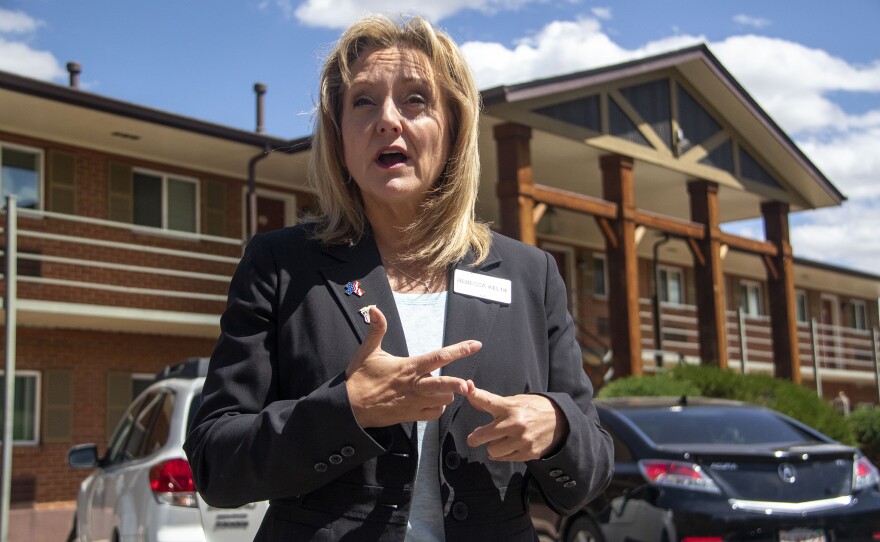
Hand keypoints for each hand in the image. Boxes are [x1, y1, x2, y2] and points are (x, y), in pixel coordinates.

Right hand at [345, 306, 480, 427]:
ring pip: (442, 400)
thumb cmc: (360, 378)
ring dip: (447, 393)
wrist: (350, 407)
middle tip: (468, 384)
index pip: (438, 357)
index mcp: (409, 367)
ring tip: (442, 387)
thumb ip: (377, 329)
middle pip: (444, 385)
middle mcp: (415, 385)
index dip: (459, 350)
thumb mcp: (368, 351)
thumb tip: (374, 309)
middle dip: (458, 384)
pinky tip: (434, 401)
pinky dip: (438, 407)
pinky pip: (434, 414)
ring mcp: (414, 403)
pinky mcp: (411, 416)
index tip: (475, 345)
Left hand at [465, 382, 568, 461]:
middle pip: (482, 435)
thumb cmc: (532, 408)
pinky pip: (504, 458)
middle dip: (475, 438)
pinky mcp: (528, 453)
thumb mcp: (514, 401)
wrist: (559, 421)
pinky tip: (507, 446)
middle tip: (473, 438)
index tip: (466, 386)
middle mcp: (515, 423)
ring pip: (492, 450)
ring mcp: (522, 440)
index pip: (488, 400)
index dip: (474, 393)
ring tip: (500, 440)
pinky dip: (502, 454)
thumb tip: (470, 395)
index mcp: (510, 407)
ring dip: (492, 446)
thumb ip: (491, 401)